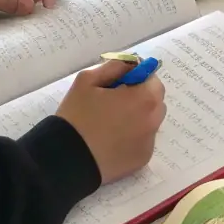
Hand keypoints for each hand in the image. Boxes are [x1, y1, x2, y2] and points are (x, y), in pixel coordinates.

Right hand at [57, 61, 166, 183]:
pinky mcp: (143, 159)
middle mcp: (153, 121)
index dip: (138, 79)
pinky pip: (143, 141)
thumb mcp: (87, 80)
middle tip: (115, 102)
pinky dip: (133, 137)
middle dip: (141, 97)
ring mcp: (149, 142)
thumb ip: (114, 67)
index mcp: (144, 98)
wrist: (68, 158)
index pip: (153, 80)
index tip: (121, 84)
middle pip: (155, 102)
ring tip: (112, 122)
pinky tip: (112, 140)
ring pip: (150, 122)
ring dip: (138, 117)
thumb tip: (131, 64)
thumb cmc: (77, 115)